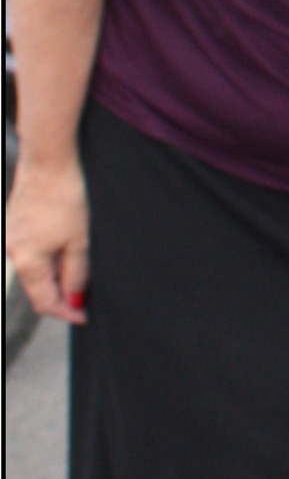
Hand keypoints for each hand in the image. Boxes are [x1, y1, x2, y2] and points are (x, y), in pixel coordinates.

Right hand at [5, 156, 91, 324]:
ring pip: (35, 268)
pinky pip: (32, 249)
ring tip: (80, 272)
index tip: (86, 318)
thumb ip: (76, 274)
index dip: (66, 313)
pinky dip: (49, 256)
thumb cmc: (67, 197)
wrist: (48, 161)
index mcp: (27, 262)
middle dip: (61, 295)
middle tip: (87, 299)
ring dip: (56, 275)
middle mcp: (13, 252)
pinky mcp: (16, 223)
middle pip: (37, 287)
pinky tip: (67, 247)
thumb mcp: (80, 240)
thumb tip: (75, 302)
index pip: (44, 302)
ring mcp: (12, 237)